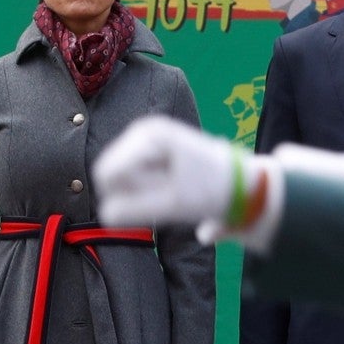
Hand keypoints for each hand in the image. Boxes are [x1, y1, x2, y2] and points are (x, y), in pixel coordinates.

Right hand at [95, 116, 242, 230]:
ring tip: (169, 189)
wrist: (238, 182)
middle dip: (132, 191)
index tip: (160, 196)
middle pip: (111, 171)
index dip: (127, 195)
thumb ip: (135, 210)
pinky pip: (129, 172)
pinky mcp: (148, 147)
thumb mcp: (173, 204)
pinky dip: (144, 185)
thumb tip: (105, 214)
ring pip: (119, 174)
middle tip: (166, 195)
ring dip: (138, 189)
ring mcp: (145, 136)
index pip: (108, 173)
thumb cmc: (209, 191)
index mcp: (149, 135)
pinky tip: (167, 184)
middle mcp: (143, 129)